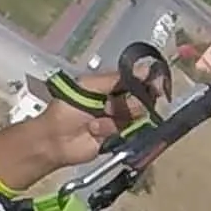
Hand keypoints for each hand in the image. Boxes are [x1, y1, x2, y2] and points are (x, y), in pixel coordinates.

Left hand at [0, 50, 172, 183]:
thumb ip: (115, 79)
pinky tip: (96, 132)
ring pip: (136, 117)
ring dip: (114, 119)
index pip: (141, 79)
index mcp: (113, 85)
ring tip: (93, 123)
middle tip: (108, 108)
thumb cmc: (65, 111)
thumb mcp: (87, 87)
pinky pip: (129, 133)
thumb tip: (144, 70)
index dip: (150, 81)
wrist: (54, 140)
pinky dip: (111, 131)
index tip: (155, 85)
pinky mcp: (121, 138)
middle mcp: (121, 101)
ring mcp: (122, 120)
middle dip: (127, 104)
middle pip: (143, 99)